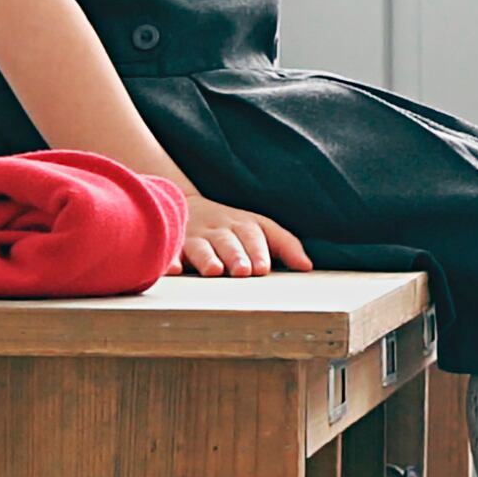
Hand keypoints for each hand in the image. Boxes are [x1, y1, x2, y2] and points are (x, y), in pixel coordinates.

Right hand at [177, 192, 312, 276]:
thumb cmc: (230, 227)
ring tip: (213, 271)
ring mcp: (195, 236)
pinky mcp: (174, 245)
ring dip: (207, 258)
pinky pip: (170, 251)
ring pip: (201, 246)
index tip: (263, 268)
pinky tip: (173, 270)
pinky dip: (170, 259)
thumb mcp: (259, 229)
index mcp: (244, 225)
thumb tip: (307, 266)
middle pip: (229, 241)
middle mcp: (220, 230)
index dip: (259, 250)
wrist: (186, 205)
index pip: (254, 234)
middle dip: (236, 255)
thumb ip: (285, 245)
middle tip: (243, 271)